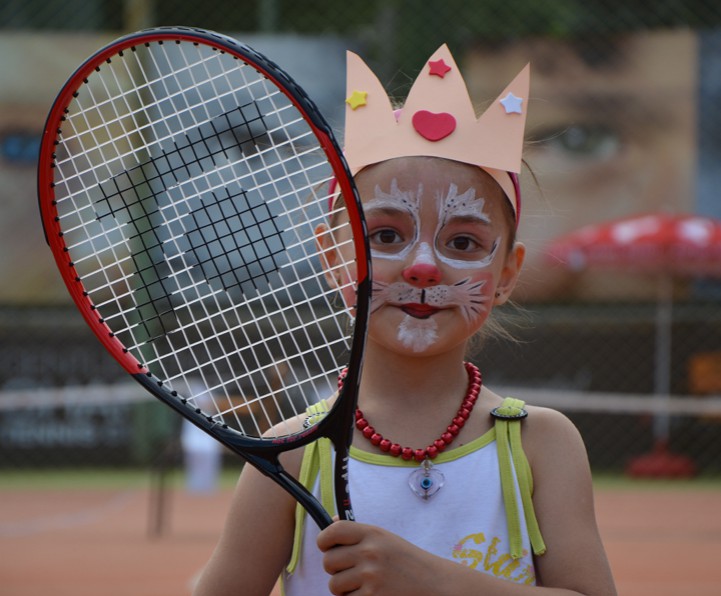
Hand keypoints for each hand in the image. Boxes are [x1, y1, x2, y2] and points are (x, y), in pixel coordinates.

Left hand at [317, 520, 439, 595]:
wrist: (434, 583)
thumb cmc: (406, 561)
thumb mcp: (384, 538)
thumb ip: (358, 533)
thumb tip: (329, 524)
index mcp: (372, 534)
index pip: (333, 531)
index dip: (324, 540)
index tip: (327, 547)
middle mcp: (369, 553)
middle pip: (328, 561)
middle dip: (335, 569)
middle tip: (351, 570)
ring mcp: (371, 577)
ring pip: (334, 585)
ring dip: (344, 588)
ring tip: (364, 584)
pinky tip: (370, 594)